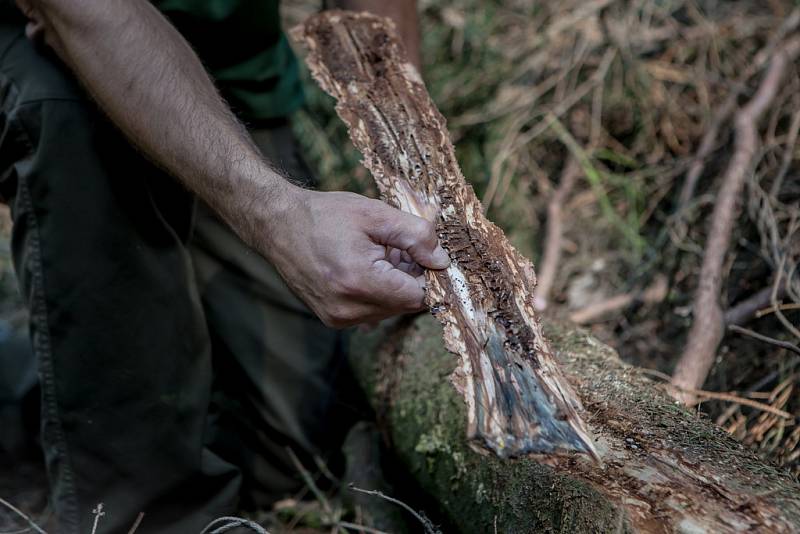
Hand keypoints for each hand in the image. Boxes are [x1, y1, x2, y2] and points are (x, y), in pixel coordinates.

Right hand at [261, 187, 449, 327]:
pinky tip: (364, 269)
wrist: (278, 226)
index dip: (428, 275)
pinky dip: (376, 293)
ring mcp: (338, 318)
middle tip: (395, 249)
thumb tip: (443, 261)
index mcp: (359, 281)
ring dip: (393, 286)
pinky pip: (371, 312)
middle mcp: (348, 308)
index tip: (424, 254)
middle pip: (405, 305)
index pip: (418, 296)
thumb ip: (415, 236)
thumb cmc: (325, 215)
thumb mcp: (375, 214)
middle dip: (409, 278)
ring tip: (376, 256)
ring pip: (389, 310)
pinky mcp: (332, 320)